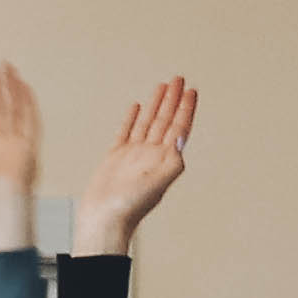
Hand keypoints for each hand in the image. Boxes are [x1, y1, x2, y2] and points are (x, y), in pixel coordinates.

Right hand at [74, 76, 196, 255]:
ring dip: (157, 104)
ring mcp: (134, 154)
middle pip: (166, 120)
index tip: (192, 90)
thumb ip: (173, 161)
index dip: (186, 108)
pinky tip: (137, 106)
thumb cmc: (130, 206)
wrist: (104, 218)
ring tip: (163, 86)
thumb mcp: (158, 182)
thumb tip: (183, 140)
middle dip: (174, 99)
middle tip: (180, 79)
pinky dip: (132, 118)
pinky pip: (127, 131)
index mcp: (164, 159)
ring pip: (148, 122)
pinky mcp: (116, 156)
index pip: (179, 127)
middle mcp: (151, 154)